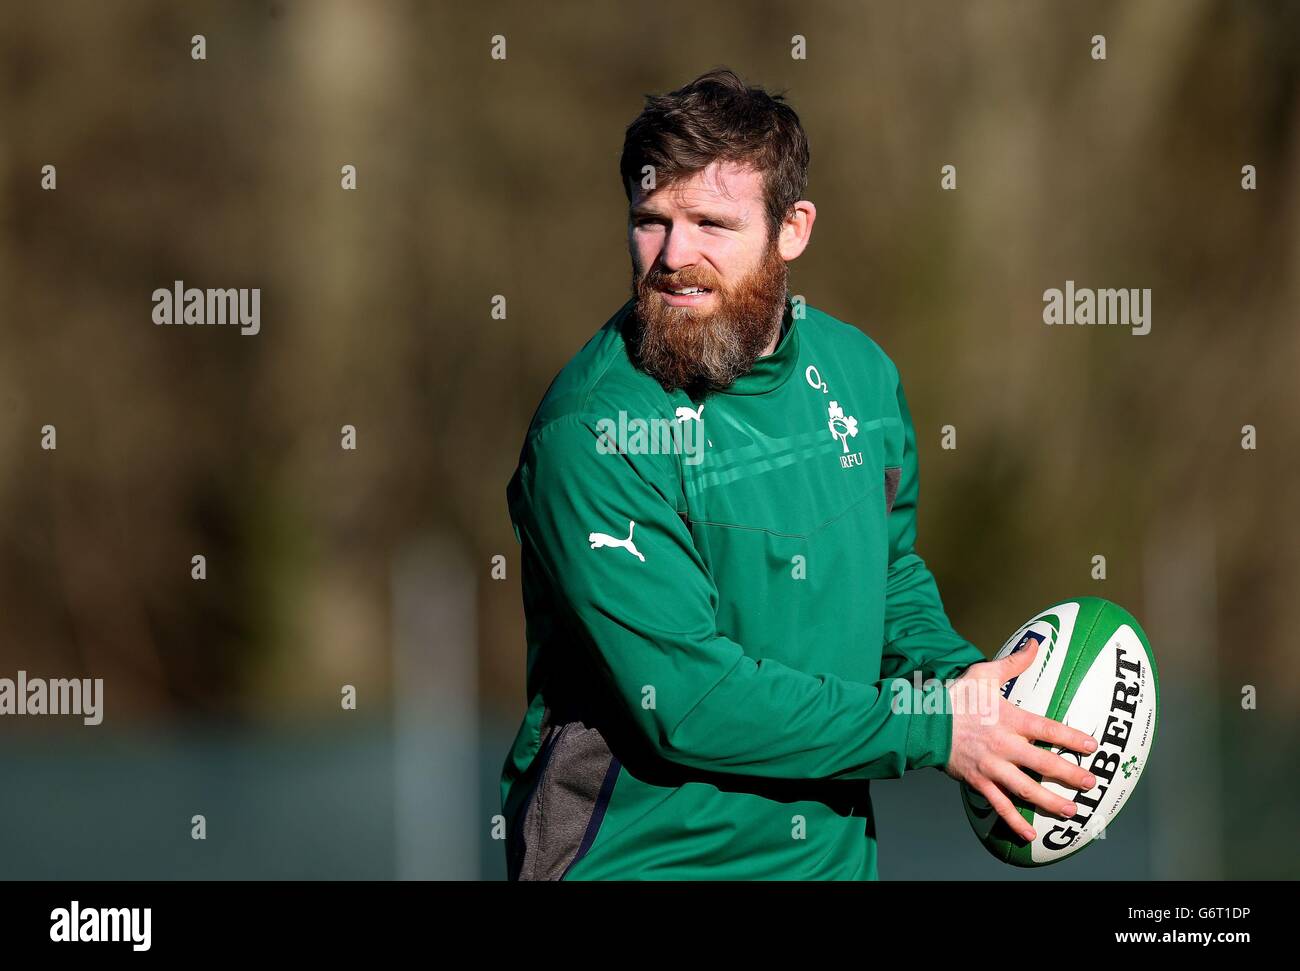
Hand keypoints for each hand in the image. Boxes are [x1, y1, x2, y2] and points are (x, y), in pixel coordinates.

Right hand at [944, 640, 1099, 841]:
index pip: (1048, 730)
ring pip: (1026, 789)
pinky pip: (999, 805)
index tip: (1092, 747)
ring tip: (1071, 811)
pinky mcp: (978, 782)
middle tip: (1090, 784)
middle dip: (1070, 775)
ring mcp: (991, 767)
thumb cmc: (955, 697)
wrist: (923, 722)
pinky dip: (1014, 821)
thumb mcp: (984, 674)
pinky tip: (1030, 835)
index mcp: (1009, 719)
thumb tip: (1036, 643)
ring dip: (1050, 802)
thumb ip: (1013, 663)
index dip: (1073, 739)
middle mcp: (1004, 745)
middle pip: (1043, 763)